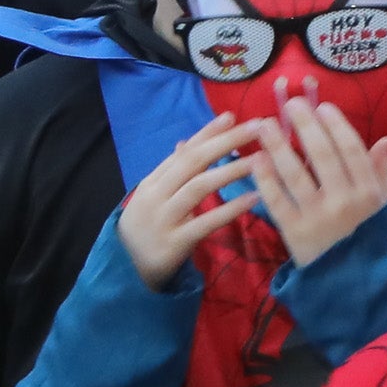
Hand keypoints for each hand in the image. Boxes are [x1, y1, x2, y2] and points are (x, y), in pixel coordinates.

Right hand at [118, 115, 261, 288]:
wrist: (126, 271)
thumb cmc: (148, 229)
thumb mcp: (155, 197)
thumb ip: (172, 172)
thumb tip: (186, 141)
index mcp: (152, 182)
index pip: (183, 152)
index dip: (207, 133)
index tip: (232, 115)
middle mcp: (156, 196)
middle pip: (193, 162)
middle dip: (225, 142)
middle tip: (255, 128)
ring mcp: (163, 219)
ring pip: (199, 187)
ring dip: (231, 171)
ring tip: (260, 158)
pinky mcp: (174, 243)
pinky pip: (206, 223)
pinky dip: (230, 209)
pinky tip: (254, 199)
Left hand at [248, 97, 386, 268]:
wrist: (351, 280)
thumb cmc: (369, 235)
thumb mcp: (384, 204)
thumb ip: (382, 171)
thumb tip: (383, 139)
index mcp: (369, 191)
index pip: (351, 150)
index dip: (336, 125)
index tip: (321, 106)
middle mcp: (345, 201)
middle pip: (322, 155)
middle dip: (305, 126)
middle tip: (290, 105)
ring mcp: (318, 216)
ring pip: (295, 175)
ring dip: (278, 146)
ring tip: (264, 125)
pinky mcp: (295, 232)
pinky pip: (277, 200)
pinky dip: (265, 179)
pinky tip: (256, 159)